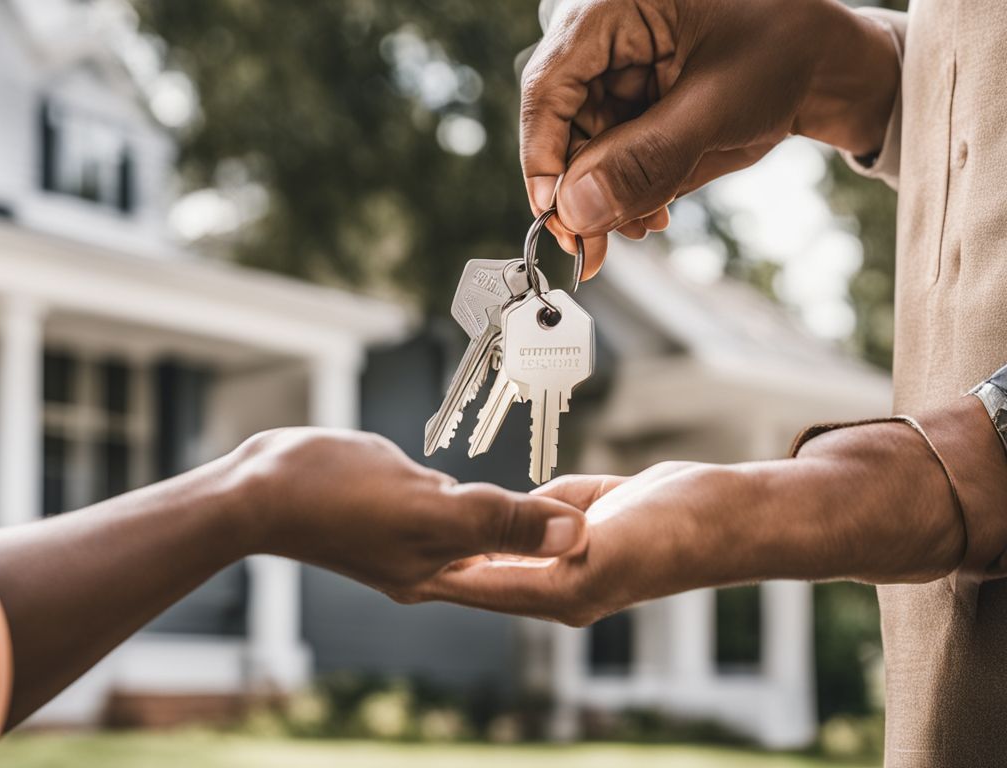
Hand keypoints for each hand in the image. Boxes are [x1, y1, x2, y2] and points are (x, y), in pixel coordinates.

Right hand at [231, 428, 586, 594]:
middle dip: (548, 537)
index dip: (569, 552)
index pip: (525, 572)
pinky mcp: (383, 509)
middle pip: (505, 555)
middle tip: (599, 506)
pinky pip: (443, 503)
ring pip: (476, 527)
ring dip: (510, 514)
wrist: (253, 493)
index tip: (618, 525)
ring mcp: (402, 538)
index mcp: (441, 573)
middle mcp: (426, 565)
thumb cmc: (333, 499)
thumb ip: (502, 522)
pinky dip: (466, 494)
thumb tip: (579, 534)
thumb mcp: (428, 508)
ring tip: (555, 497)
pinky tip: (469, 481)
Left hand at [406, 418, 967, 625]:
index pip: (476, 584)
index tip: (383, 559)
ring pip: (502, 546)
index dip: (430, 571)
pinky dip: (504, 513)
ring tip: (416, 517)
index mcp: (559, 592)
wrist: (733, 514)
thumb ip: (556, 539)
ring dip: (465, 535)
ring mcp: (574, 555)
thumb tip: (509, 539)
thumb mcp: (612, 537)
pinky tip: (476, 501)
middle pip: (480, 571)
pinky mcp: (588, 526)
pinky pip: (533, 520)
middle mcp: (560, 581)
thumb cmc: (681, 529)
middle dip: (436, 556)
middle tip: (383, 534)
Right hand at [521, 0, 899, 276]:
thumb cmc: (787, 46)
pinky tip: (654, 210)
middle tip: (595, 244)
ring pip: (583, 155)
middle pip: (560, 129)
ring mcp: (616, 81)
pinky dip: (626, 195)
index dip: (543, 157)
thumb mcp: (718, 103)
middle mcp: (602, 46)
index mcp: (610, 12)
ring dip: (606, 199)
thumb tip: (578, 210)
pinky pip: (610, 164)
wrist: (832, 63)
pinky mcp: (632, 113)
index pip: (548, 88)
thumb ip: (645, 159)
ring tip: (646, 221)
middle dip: (580, 191)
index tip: (557, 214)